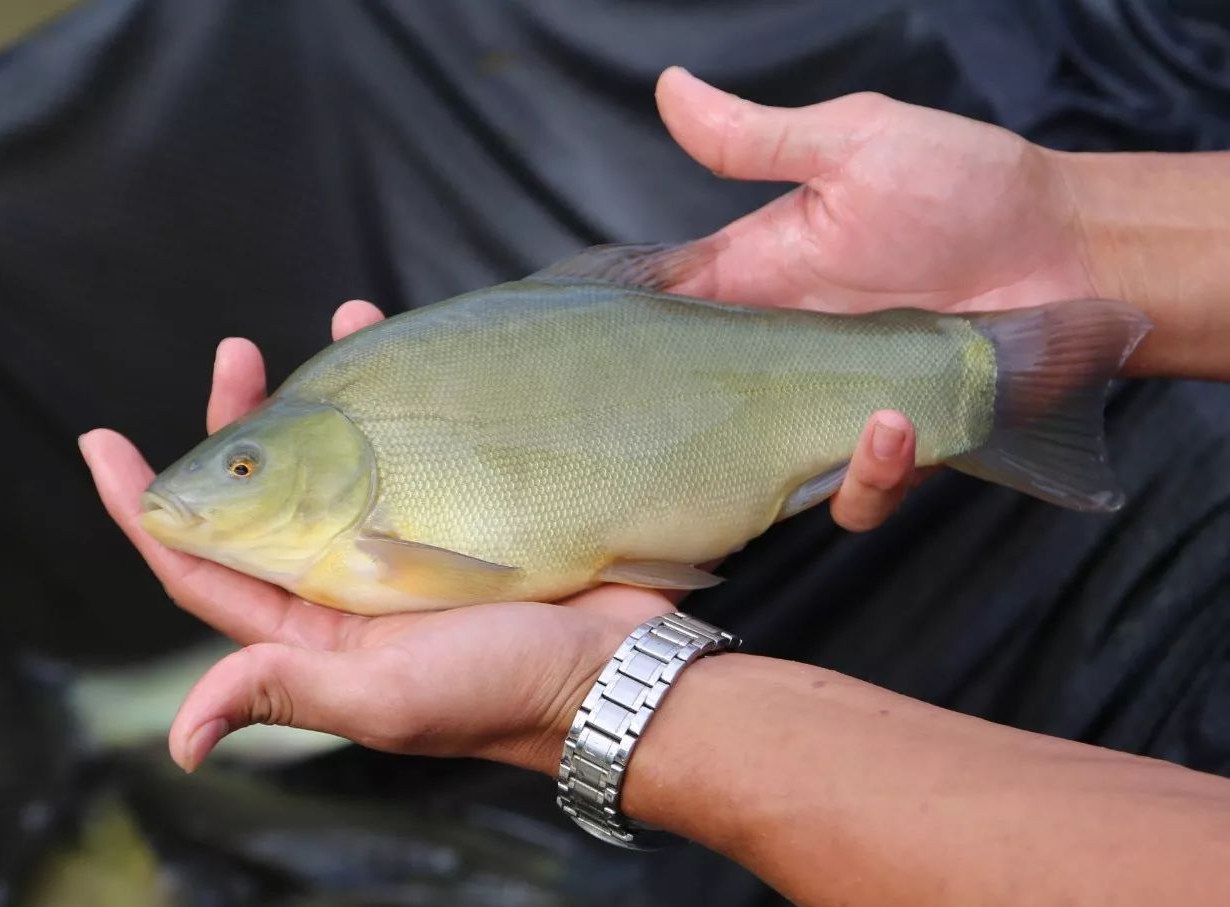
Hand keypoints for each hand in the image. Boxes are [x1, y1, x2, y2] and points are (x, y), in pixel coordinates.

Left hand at [80, 301, 669, 775]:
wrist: (614, 670)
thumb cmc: (500, 692)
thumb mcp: (385, 699)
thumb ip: (286, 690)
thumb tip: (183, 734)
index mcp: (315, 628)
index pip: (205, 567)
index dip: (147, 508)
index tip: (102, 443)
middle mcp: (350, 580)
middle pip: (268, 494)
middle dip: (239, 424)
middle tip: (235, 353)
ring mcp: (406, 540)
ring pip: (346, 456)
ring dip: (327, 394)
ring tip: (334, 326)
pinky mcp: (462, 509)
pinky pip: (416, 443)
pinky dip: (405, 399)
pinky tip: (408, 353)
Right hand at [656, 67, 1102, 528]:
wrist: (1068, 247)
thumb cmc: (965, 189)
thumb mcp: (852, 147)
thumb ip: (755, 140)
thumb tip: (667, 89)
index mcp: (759, 278)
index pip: (669, 314)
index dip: (627, 336)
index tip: (590, 352)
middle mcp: (785, 353)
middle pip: (702, 409)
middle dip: (684, 431)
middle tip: (687, 431)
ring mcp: (835, 406)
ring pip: (770, 470)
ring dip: (795, 462)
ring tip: (874, 413)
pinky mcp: (894, 448)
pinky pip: (856, 495)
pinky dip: (870, 478)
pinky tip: (899, 426)